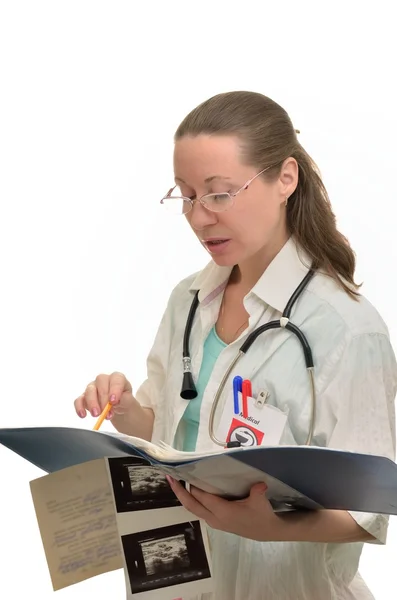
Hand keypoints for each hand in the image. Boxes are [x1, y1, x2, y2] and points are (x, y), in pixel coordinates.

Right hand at [74, 371, 133, 420]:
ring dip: (92, 403)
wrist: (119, 408)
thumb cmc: (124, 401)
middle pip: (100, 383)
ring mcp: (93, 387)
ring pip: (89, 390)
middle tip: (106, 413)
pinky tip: (83, 415)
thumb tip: (113, 401)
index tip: (113, 401)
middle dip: (103, 399)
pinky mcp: (85, 397)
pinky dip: (79, 407)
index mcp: (117, 378)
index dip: (114, 389)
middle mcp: (104, 380)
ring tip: (97, 415)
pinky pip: (79, 399)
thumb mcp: (129, 401)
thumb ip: (124, 399)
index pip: (116, 379)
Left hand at [167, 477, 285, 541]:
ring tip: (176, 481)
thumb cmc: (261, 515)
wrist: (266, 531)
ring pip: (193, 509)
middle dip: (179, 492)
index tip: (186, 472)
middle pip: (191, 505)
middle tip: (170, 477)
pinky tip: (191, 489)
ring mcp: (213, 521)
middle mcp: (214, 518)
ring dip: (184, 496)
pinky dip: (192, 499)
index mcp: (223, 513)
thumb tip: (259, 484)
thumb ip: (258, 492)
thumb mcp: (260, 502)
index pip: (202, 498)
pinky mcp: (215, 521)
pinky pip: (198, 509)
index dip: (193, 486)